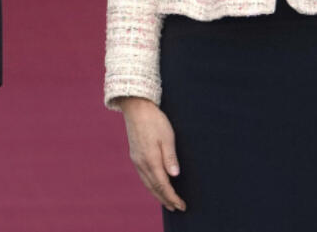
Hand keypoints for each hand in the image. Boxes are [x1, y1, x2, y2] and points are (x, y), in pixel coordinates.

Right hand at [119, 97, 185, 211]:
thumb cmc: (155, 121)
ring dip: (157, 194)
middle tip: (176, 208)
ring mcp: (136, 160)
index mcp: (151, 160)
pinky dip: (150, 185)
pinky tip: (154, 185)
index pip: (163, 185)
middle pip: (154, 187)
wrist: (136, 108)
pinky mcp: (134, 155)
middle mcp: (141, 163)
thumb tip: (174, 176)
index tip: (182, 205)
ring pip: (147, 183)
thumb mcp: (167, 137)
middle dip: (165, 199)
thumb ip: (170, 157)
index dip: (172, 197)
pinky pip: (143, 176)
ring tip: (166, 201)